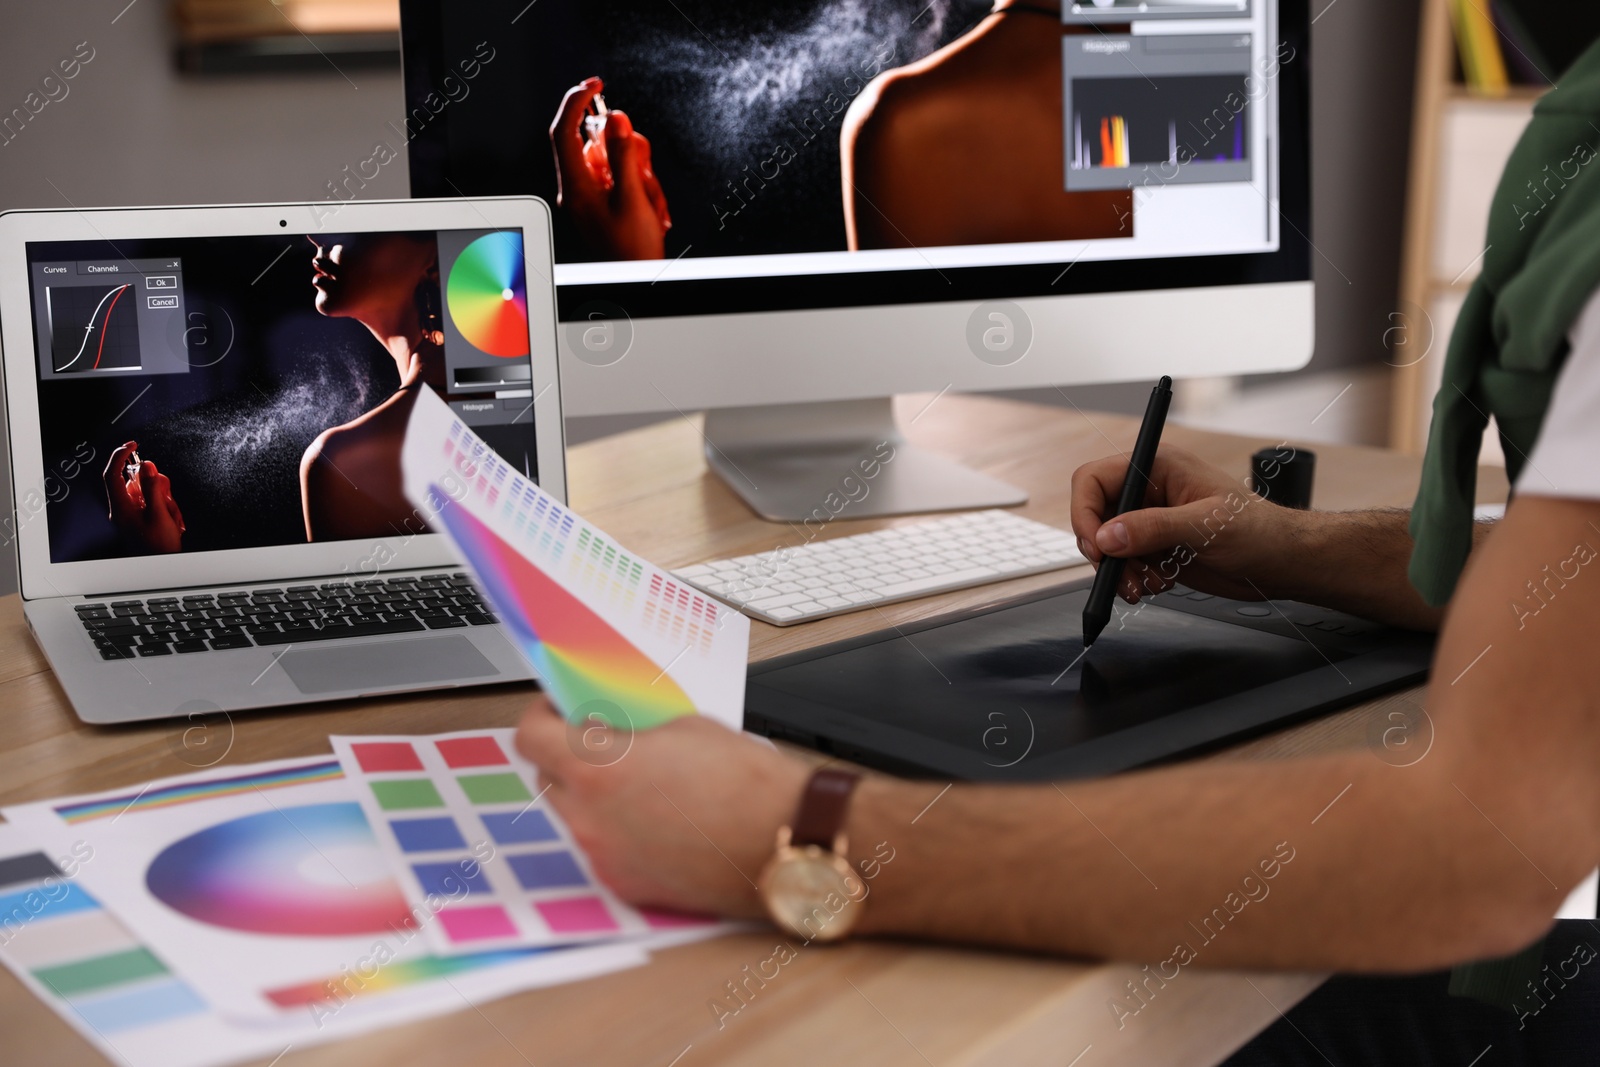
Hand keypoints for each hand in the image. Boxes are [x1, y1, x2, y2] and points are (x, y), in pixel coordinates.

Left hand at [103, 440, 184, 552]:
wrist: (163, 566)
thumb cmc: (158, 546)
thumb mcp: (159, 514)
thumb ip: (152, 487)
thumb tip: (146, 465)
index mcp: (121, 507)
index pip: (112, 474)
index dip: (120, 456)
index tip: (132, 444)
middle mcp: (123, 508)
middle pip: (135, 480)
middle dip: (155, 484)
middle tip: (166, 498)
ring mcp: (132, 512)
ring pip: (147, 489)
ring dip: (164, 499)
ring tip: (171, 516)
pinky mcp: (140, 515)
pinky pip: (153, 500)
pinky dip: (165, 506)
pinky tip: (171, 519)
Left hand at [515, 696, 808, 917]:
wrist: (786, 840)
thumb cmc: (746, 783)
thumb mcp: (684, 727)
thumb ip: (632, 728)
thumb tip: (612, 728)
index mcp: (598, 768)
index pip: (530, 738)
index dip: (540, 718)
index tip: (557, 711)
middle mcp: (589, 818)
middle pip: (547, 779)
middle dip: (568, 758)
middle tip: (602, 744)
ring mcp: (604, 857)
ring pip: (575, 816)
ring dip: (593, 796)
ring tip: (640, 785)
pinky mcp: (626, 885)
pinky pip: (603, 849)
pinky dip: (619, 832)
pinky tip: (658, 820)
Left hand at [550, 77, 671, 260]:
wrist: (636, 279)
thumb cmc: (633, 249)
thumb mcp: (633, 198)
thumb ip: (623, 155)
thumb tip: (614, 117)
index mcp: (576, 187)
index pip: (565, 130)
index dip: (577, 101)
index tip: (596, 83)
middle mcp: (577, 188)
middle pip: (597, 142)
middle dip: (628, 149)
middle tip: (644, 172)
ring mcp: (590, 194)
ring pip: (614, 157)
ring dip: (641, 173)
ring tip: (650, 203)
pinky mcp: (602, 199)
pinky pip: (622, 175)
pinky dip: (641, 186)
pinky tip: (650, 208)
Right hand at [1070, 444, 1302, 602]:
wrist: (1282, 563)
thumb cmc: (1260, 530)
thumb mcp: (1205, 525)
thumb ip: (1153, 528)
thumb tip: (1108, 535)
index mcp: (1158, 467)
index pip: (1095, 479)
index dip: (1084, 512)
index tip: (1096, 545)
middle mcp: (1149, 491)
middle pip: (1095, 515)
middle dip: (1104, 550)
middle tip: (1119, 574)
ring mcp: (1151, 520)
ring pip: (1107, 544)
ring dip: (1119, 571)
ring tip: (1145, 585)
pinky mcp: (1157, 547)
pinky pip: (1124, 563)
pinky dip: (1132, 579)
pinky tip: (1158, 584)